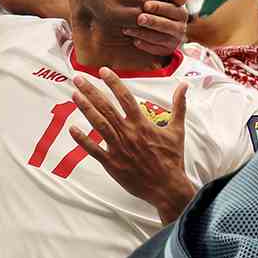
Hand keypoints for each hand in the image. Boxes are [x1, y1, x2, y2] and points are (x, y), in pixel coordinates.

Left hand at [68, 72, 193, 221]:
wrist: (168, 187)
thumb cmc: (172, 159)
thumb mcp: (177, 130)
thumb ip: (179, 106)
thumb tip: (185, 86)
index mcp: (142, 123)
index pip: (125, 97)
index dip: (113, 82)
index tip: (102, 70)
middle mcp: (128, 133)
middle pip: (107, 107)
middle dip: (91, 91)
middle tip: (78, 78)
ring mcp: (118, 148)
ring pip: (98, 124)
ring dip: (85, 109)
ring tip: (74, 95)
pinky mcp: (112, 163)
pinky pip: (94, 150)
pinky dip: (82, 140)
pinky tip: (72, 128)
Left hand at [123, 0, 188, 56]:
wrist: (160, 23)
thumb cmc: (160, 5)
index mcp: (181, 11)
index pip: (173, 9)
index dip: (160, 7)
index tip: (146, 5)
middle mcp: (181, 27)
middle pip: (168, 25)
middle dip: (153, 22)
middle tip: (139, 18)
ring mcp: (175, 40)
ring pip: (160, 38)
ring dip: (143, 34)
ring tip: (128, 29)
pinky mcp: (167, 50)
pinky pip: (156, 50)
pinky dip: (145, 46)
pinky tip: (134, 41)